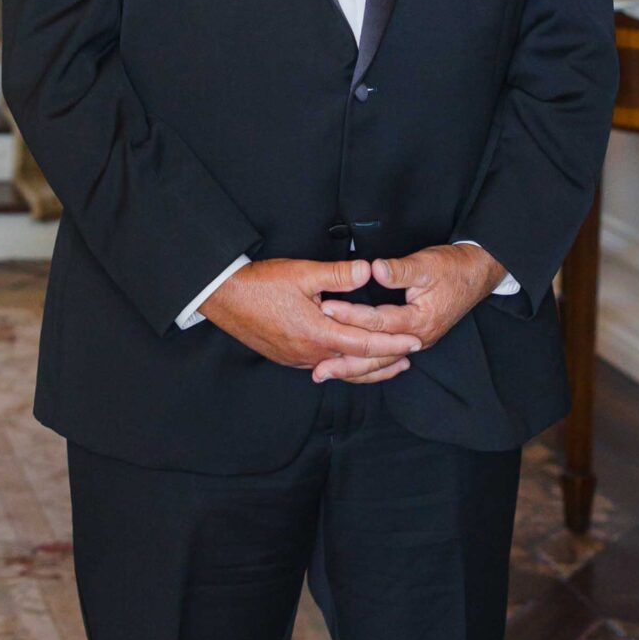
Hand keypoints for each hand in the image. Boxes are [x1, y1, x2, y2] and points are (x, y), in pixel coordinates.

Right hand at [202, 256, 421, 383]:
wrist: (224, 298)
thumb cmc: (260, 284)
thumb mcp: (302, 273)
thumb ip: (338, 274)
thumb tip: (367, 270)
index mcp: (317, 332)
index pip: (365, 343)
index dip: (393, 343)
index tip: (414, 341)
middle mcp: (310, 353)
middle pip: (357, 363)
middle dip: (387, 360)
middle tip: (411, 356)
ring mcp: (298, 358)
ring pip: (341, 369)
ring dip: (368, 368)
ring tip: (390, 366)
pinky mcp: (288, 357)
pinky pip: (325, 367)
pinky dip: (346, 367)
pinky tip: (350, 363)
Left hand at [317, 243, 506, 364]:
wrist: (478, 273)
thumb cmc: (452, 268)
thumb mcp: (426, 264)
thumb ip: (399, 270)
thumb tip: (374, 269)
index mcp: (419, 320)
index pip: (378, 322)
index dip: (350, 315)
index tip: (326, 308)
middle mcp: (418, 337)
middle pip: (377, 354)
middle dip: (346, 362)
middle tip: (318, 368)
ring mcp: (418, 341)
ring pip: (382, 361)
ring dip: (354, 368)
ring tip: (327, 374)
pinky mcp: (415, 338)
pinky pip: (387, 356)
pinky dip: (368, 363)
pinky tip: (351, 366)